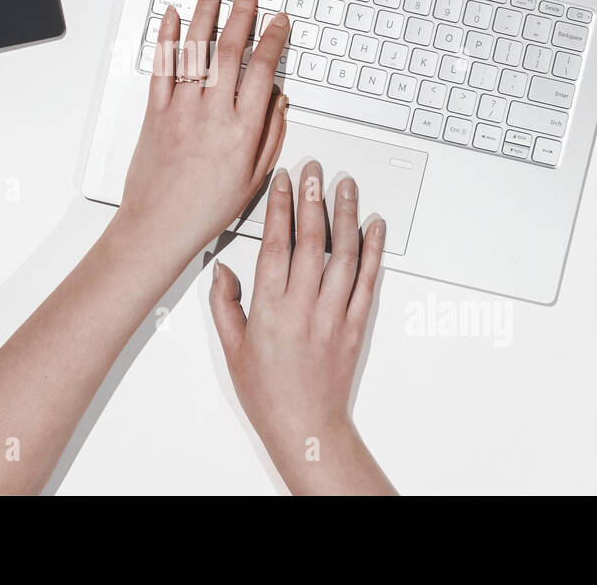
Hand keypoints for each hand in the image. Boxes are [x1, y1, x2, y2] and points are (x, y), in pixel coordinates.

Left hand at [117, 0, 289, 269]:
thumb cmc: (205, 208)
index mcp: (242, 129)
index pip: (262, 70)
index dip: (273, 40)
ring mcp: (181, 109)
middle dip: (242, 14)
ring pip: (195, 50)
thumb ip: (270, 133)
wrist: (159, 226)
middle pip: (230, 50)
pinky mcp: (155, 112)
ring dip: (206, 14)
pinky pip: (161, 67)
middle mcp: (212, 113)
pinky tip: (171, 17)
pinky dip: (166, 38)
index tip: (278, 22)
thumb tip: (279, 99)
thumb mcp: (254, 176)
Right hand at [210, 162, 395, 494]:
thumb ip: (224, 303)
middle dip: (313, 199)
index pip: (276, 245)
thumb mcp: (232, 346)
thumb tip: (222, 270)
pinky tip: (375, 227)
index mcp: (269, 309)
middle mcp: (303, 308)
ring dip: (346, 216)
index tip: (283, 182)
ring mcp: (333, 315)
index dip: (280, 208)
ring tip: (346, 186)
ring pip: (344, 254)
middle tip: (315, 170)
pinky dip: (374, 251)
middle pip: (311, 241)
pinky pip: (368, 281)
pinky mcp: (356, 326)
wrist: (304, 426)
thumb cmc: (267, 392)